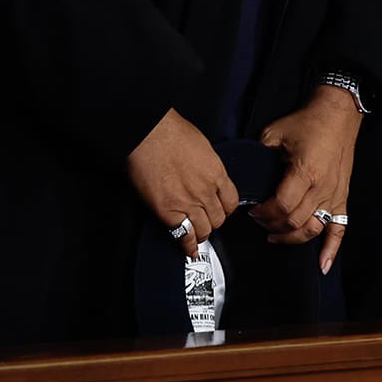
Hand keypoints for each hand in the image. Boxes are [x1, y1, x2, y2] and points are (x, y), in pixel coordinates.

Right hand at [127, 109, 239, 259]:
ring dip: (201, 234)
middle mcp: (206, 191)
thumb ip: (206, 166)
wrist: (150, 133)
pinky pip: (183, 235)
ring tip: (197, 236)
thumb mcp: (202, 146)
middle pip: (219, 219)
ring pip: (204, 230)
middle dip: (213, 222)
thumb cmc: (171, 132)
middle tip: (207, 222)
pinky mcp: (169, 212)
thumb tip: (203, 174)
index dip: (226, 209)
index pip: (231, 202)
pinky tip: (188, 250)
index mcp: (216, 173)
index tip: (221, 210)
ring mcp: (188, 203)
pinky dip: (187, 245)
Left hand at [254, 86, 361, 272]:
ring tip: (276, 235)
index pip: (281, 207)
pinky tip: (323, 264)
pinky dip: (331, 249)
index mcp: (305, 172)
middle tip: (260, 219)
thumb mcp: (274, 132)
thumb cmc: (309, 121)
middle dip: (272, 225)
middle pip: (294, 222)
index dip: (263, 213)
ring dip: (292, 238)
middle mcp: (321, 187)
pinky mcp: (342, 197)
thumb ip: (259, 154)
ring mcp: (334, 194)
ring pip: (312, 230)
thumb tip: (245, 172)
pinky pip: (339, 229)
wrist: (337, 114)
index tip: (253, 210)